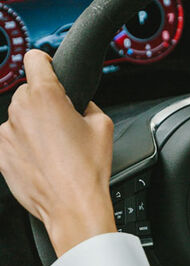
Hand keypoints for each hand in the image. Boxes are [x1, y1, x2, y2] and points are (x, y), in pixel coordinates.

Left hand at [0, 50, 115, 257]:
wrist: (73, 206)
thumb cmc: (87, 169)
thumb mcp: (103, 125)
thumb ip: (87, 105)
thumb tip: (79, 104)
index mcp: (46, 97)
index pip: (35, 59)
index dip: (46, 63)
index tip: (50, 71)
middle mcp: (21, 111)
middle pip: (29, 92)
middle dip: (45, 103)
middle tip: (64, 125)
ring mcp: (7, 134)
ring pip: (20, 117)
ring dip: (34, 126)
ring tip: (55, 150)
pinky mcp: (0, 154)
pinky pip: (13, 140)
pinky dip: (25, 146)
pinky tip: (44, 161)